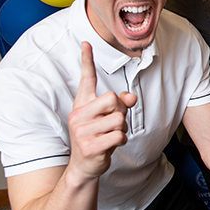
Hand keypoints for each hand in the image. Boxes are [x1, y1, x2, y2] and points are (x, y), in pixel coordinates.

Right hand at [68, 42, 137, 180]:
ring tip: (111, 136)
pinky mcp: (89, 146)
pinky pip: (118, 136)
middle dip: (121, 110)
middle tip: (114, 123)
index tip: (86, 43)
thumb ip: (120, 104)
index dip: (86, 60)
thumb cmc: (97, 138)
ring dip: (122, 129)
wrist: (84, 167)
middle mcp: (78, 115)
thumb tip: (131, 96)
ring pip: (119, 119)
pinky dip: (121, 140)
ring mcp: (82, 131)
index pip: (86, 79)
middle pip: (113, 99)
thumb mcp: (107, 119)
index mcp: (82, 105)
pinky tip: (111, 145)